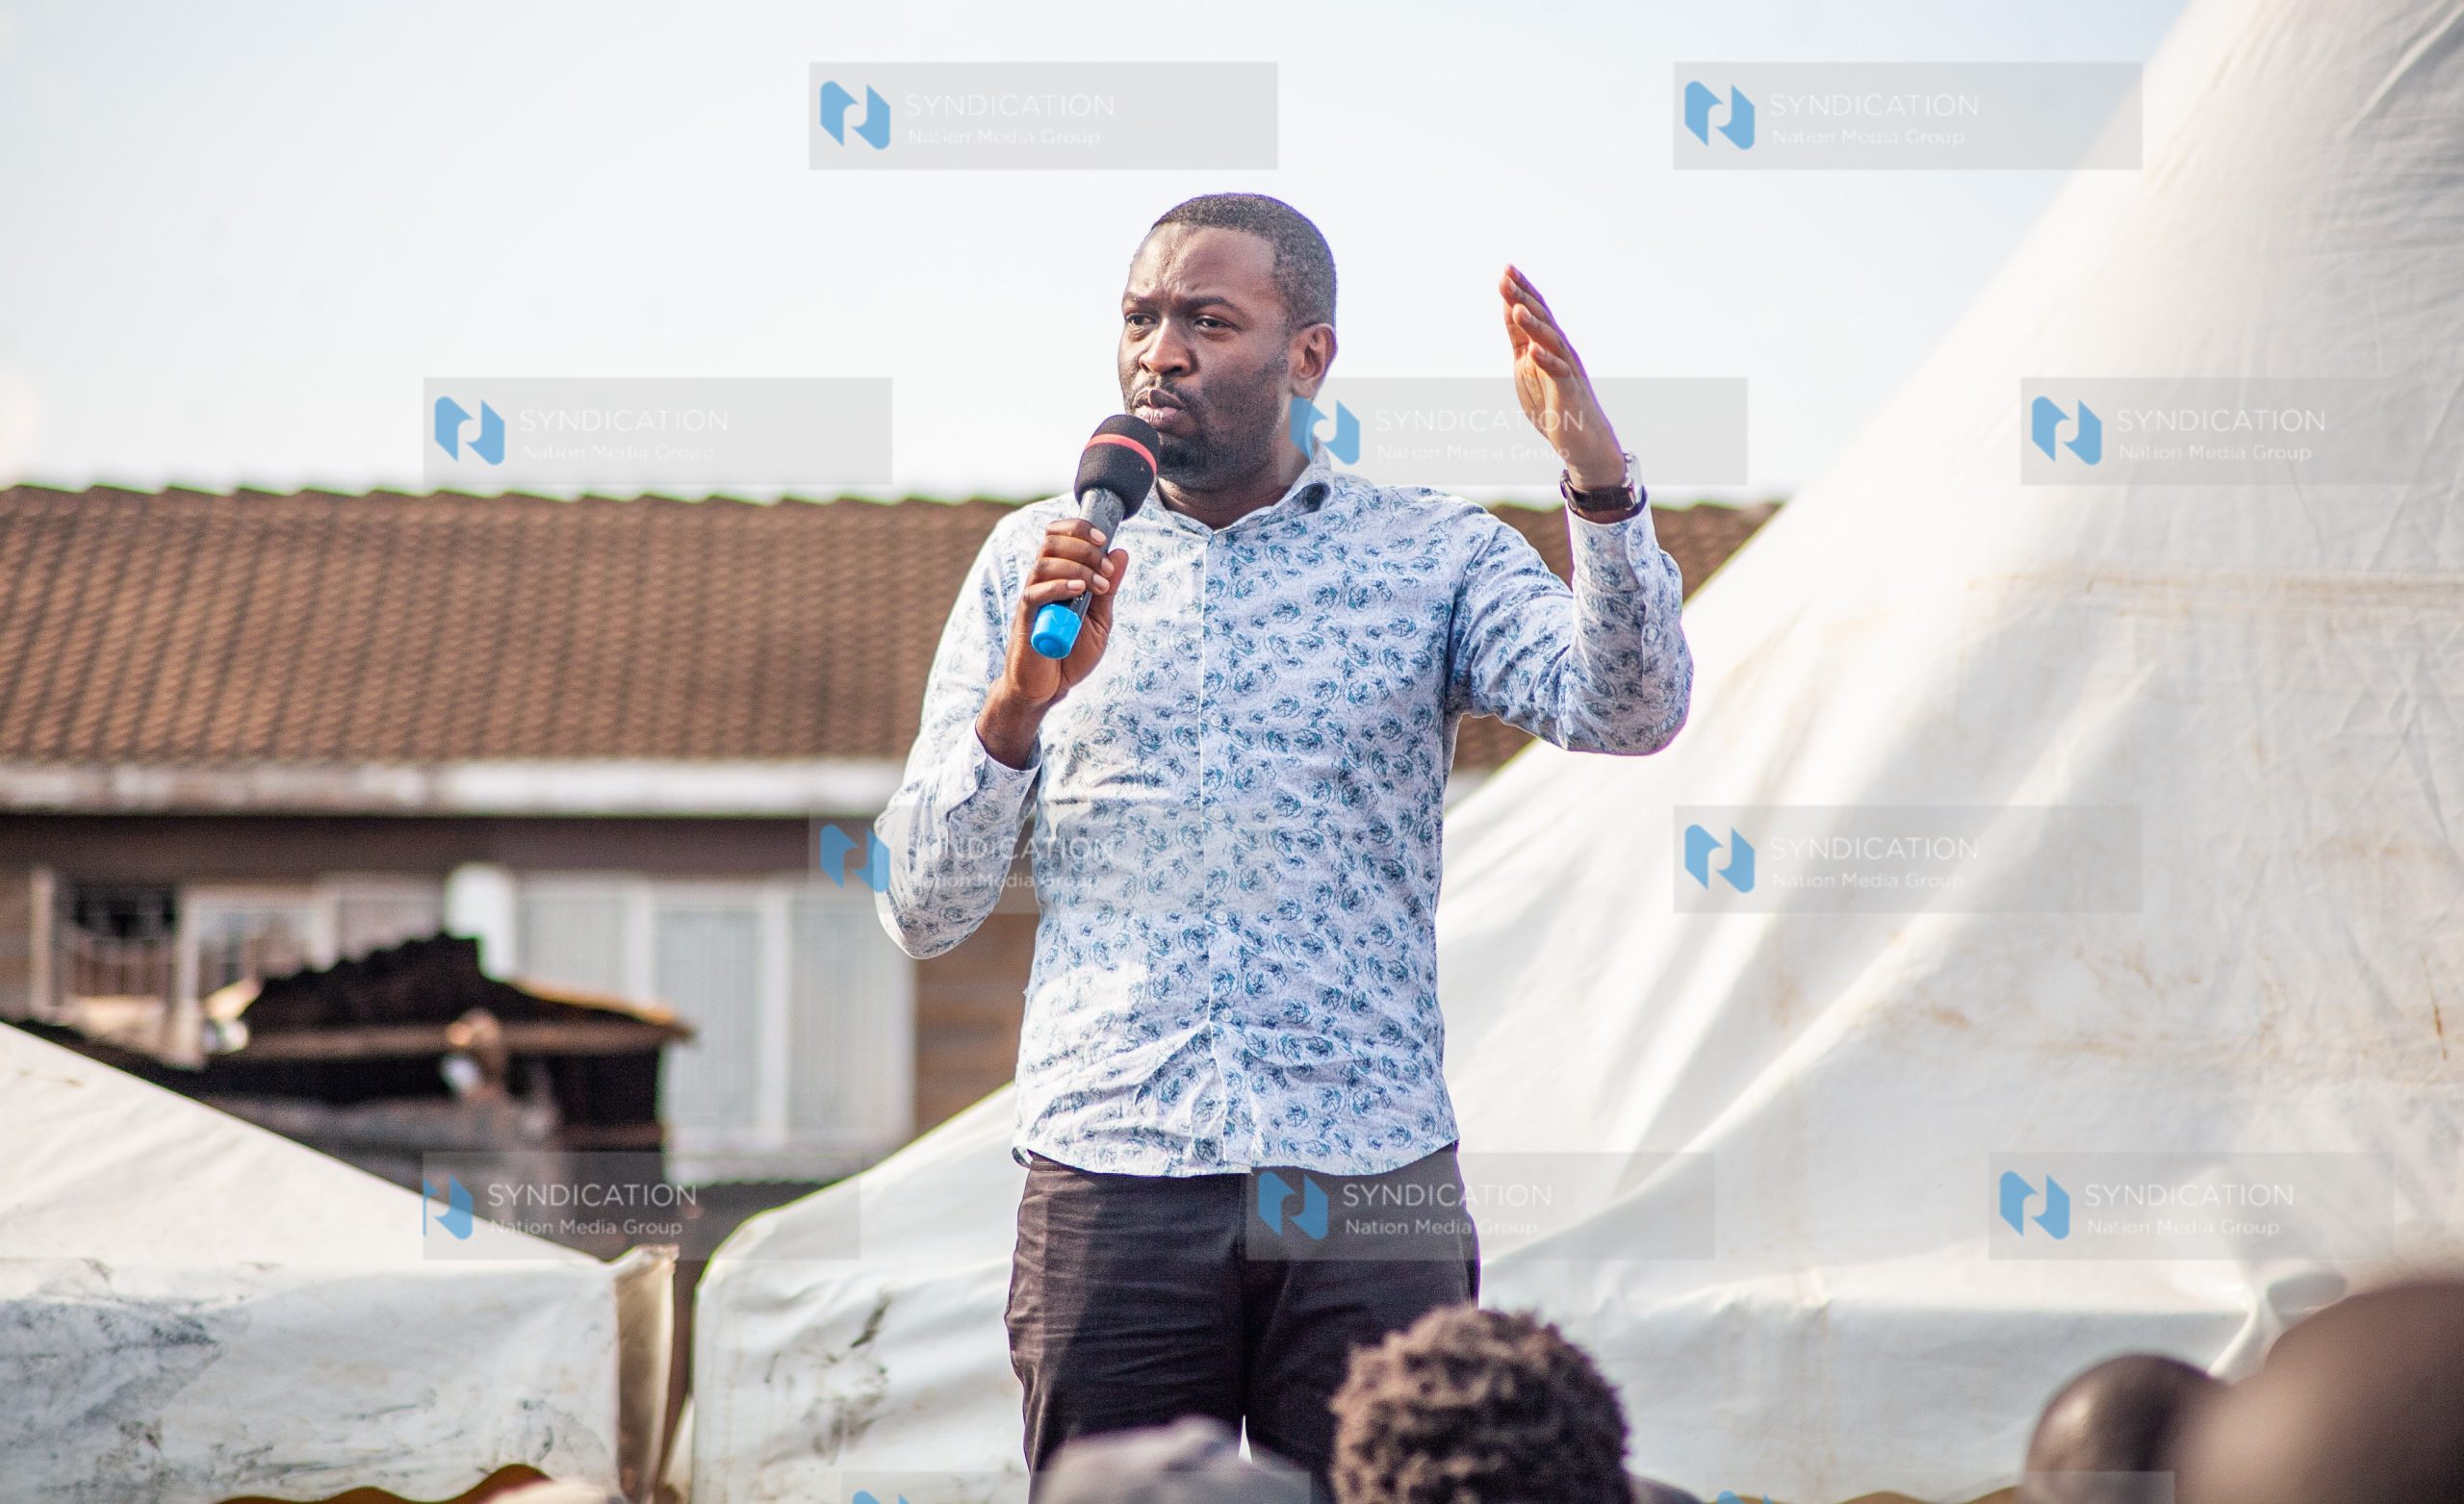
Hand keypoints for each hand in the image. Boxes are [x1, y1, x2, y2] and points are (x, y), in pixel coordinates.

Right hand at [978, 518, 1129, 767]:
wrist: (1049, 689)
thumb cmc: (1071, 653)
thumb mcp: (1099, 620)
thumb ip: (1108, 589)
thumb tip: (1121, 553)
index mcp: (1058, 577)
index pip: (1058, 535)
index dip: (1078, 529)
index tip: (1103, 538)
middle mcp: (1041, 582)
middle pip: (1051, 542)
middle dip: (1083, 547)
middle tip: (1105, 567)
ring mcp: (1031, 600)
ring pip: (1043, 564)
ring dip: (1077, 568)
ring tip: (1097, 585)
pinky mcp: (1025, 620)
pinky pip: (1034, 594)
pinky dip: (1057, 587)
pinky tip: (1078, 591)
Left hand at [1500, 265, 1624, 489]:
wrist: (1582, 440)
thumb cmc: (1554, 402)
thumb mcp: (1527, 366)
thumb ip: (1520, 338)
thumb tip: (1510, 309)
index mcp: (1547, 344)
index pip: (1535, 310)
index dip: (1521, 291)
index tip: (1506, 270)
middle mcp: (1560, 350)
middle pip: (1542, 318)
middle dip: (1523, 298)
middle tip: (1506, 278)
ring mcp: (1566, 369)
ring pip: (1551, 341)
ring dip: (1534, 325)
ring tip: (1517, 309)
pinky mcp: (1569, 391)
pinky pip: (1558, 373)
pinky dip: (1546, 360)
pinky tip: (1533, 350)